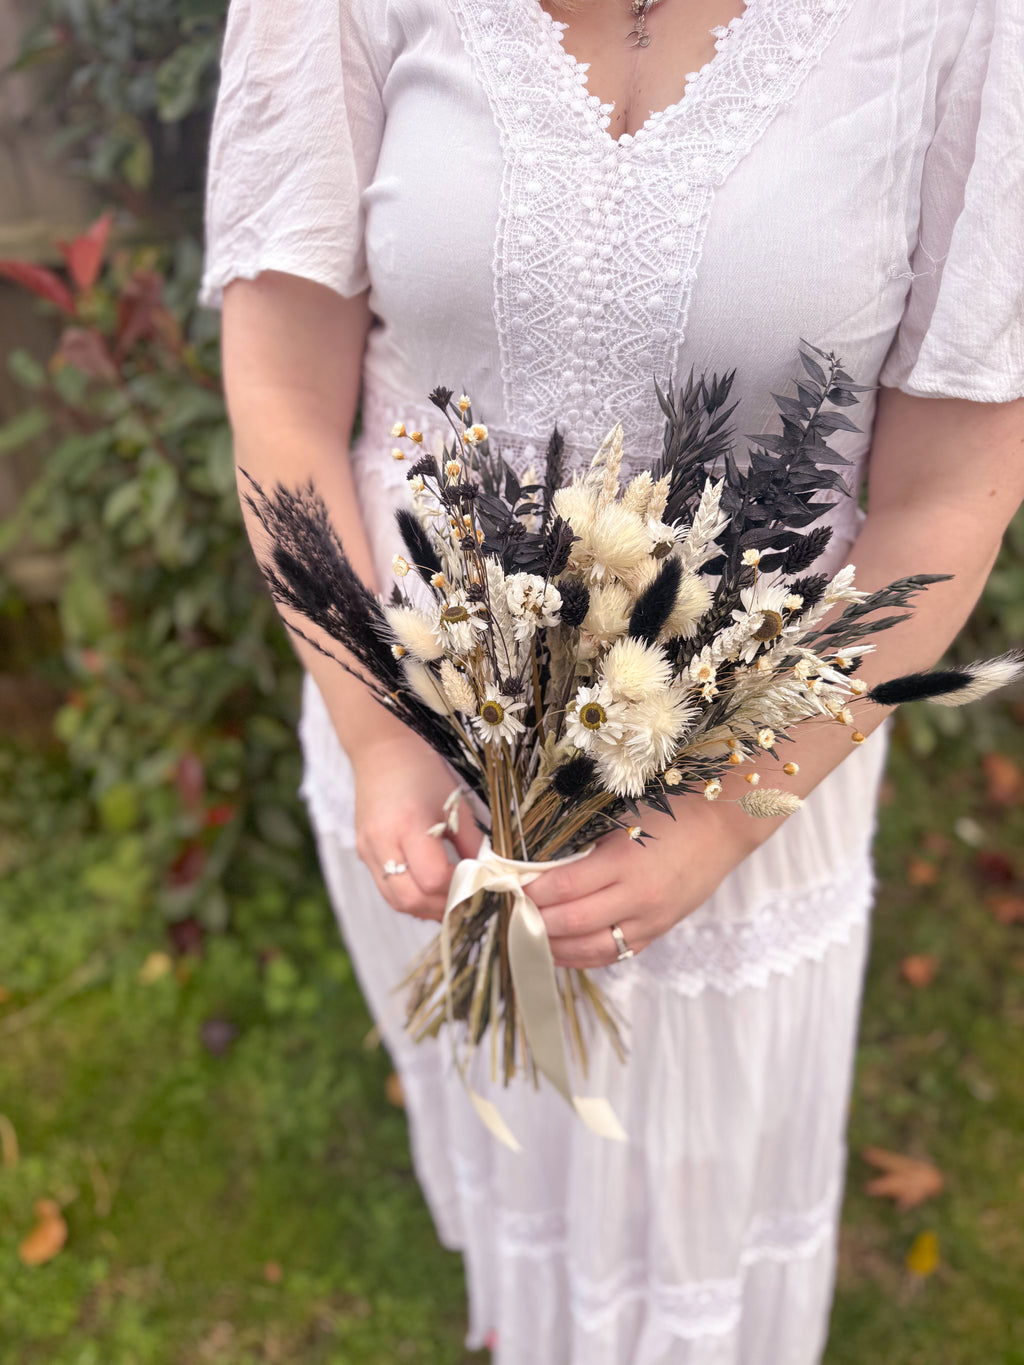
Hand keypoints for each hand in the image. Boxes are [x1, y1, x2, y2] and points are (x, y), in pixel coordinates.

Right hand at [352, 733, 480, 920]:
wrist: (381, 752)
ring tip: (452, 900)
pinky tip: (431, 891)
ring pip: (396, 901)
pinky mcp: (363, 854)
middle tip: (469, 901)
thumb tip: (489, 878)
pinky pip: (387, 890)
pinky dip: (411, 897)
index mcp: (408, 824)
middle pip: (411, 899)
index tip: (480, 882)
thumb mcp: (455, 804)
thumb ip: (471, 844)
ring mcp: (368, 850)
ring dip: (426, 908)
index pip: (433, 878)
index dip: (460, 887)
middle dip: (443, 907)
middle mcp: (382, 842)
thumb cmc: (423, 773)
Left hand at [529, 801, 764, 967]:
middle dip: (535, 921)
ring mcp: (649, 920)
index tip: (508, 887)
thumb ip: (585, 844)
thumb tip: (539, 863)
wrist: (723, 826)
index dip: (530, 892)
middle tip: (510, 913)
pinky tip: (561, 950)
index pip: (563, 887)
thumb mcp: (623, 820)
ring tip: (528, 938)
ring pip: (590, 949)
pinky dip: (582, 956)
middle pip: (571, 922)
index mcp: (624, 861)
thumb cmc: (670, 812)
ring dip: (554, 947)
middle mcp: (636, 897)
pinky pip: (614, 954)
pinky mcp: (657, 932)